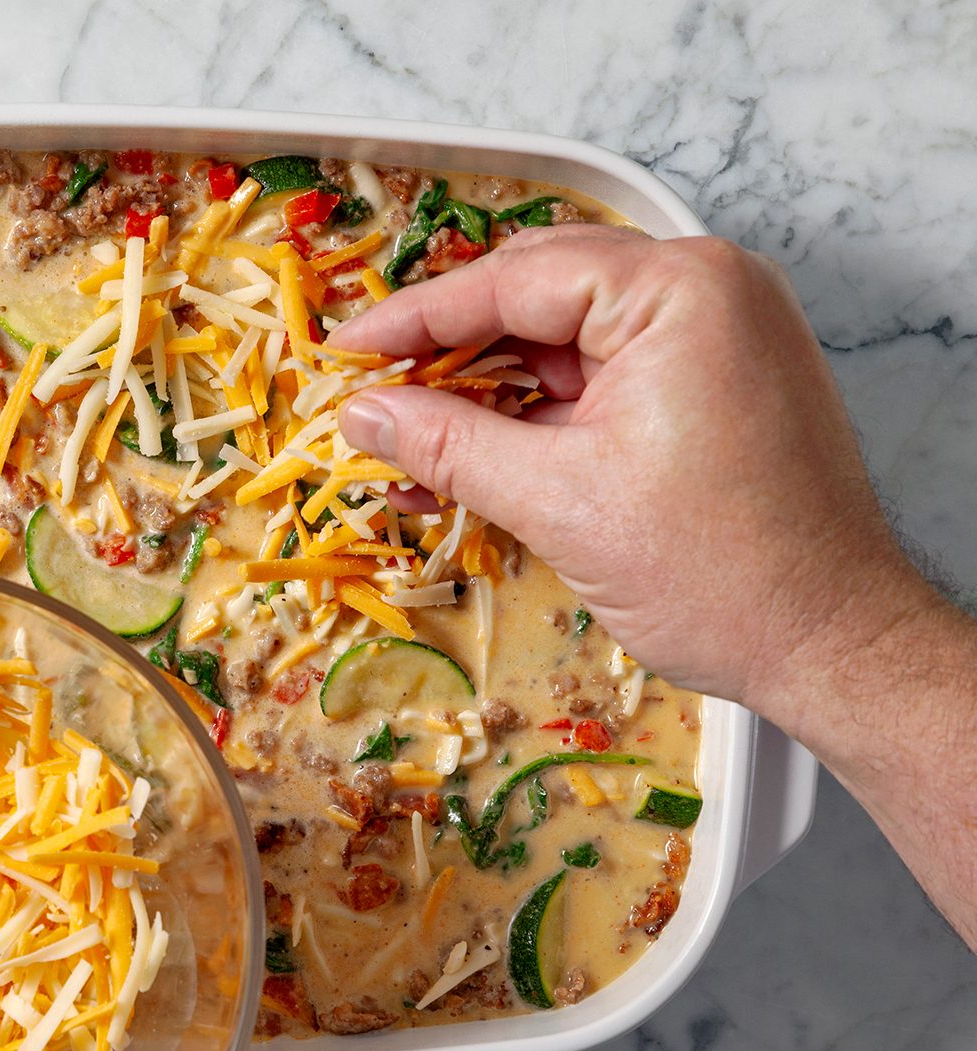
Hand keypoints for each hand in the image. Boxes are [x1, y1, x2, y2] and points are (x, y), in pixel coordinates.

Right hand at [331, 226, 922, 709]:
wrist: (830, 646)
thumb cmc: (723, 574)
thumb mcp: (558, 501)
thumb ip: (448, 444)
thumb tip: (362, 414)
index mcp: (680, 291)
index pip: (514, 280)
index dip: (415, 318)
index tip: (346, 350)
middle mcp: (705, 293)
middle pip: (536, 296)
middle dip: (446, 351)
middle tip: (371, 392)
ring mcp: (714, 339)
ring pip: (562, 342)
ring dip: (484, 392)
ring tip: (406, 442)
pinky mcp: (709, 389)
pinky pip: (598, 382)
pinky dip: (534, 417)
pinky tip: (469, 459)